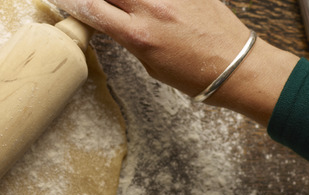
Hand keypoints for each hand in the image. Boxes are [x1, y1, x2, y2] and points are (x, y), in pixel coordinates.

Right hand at [52, 0, 298, 123]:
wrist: (238, 66)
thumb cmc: (196, 74)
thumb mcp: (150, 64)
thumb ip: (130, 38)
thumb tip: (115, 22)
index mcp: (138, 35)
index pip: (92, 9)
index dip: (70, 1)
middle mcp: (152, 9)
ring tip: (117, 3)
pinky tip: (138, 2)